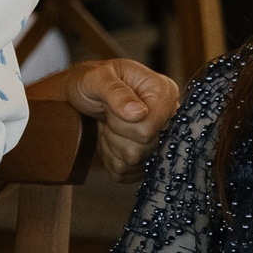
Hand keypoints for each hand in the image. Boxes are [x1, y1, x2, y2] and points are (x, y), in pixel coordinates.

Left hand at [54, 58, 180, 178]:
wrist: (83, 95)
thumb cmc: (91, 82)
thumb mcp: (97, 79)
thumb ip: (116, 92)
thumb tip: (139, 113)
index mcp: (163, 91)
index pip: (151, 128)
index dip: (124, 124)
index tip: (111, 108)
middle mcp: (168, 116)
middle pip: (145, 148)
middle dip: (117, 135)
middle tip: (108, 117)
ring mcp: (160, 138)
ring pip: (135, 162)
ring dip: (113, 146)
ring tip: (108, 126)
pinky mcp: (147, 158)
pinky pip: (129, 173)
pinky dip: (112, 159)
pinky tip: (111, 140)